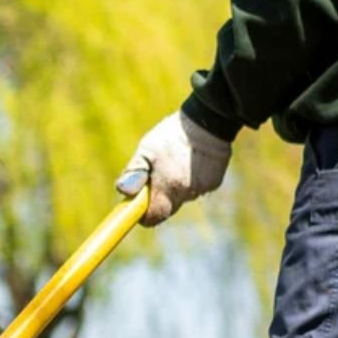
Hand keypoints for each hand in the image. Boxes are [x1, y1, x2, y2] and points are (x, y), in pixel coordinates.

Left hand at [116, 110, 231, 226]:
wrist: (209, 119)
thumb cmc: (172, 135)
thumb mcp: (147, 149)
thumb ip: (134, 172)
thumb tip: (123, 191)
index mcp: (167, 188)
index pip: (153, 218)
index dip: (145, 216)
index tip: (140, 207)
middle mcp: (186, 193)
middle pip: (168, 208)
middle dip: (159, 198)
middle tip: (156, 178)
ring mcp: (202, 189)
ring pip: (183, 197)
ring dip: (176, 187)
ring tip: (176, 162)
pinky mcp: (214, 182)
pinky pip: (198, 187)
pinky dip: (192, 179)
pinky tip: (192, 161)